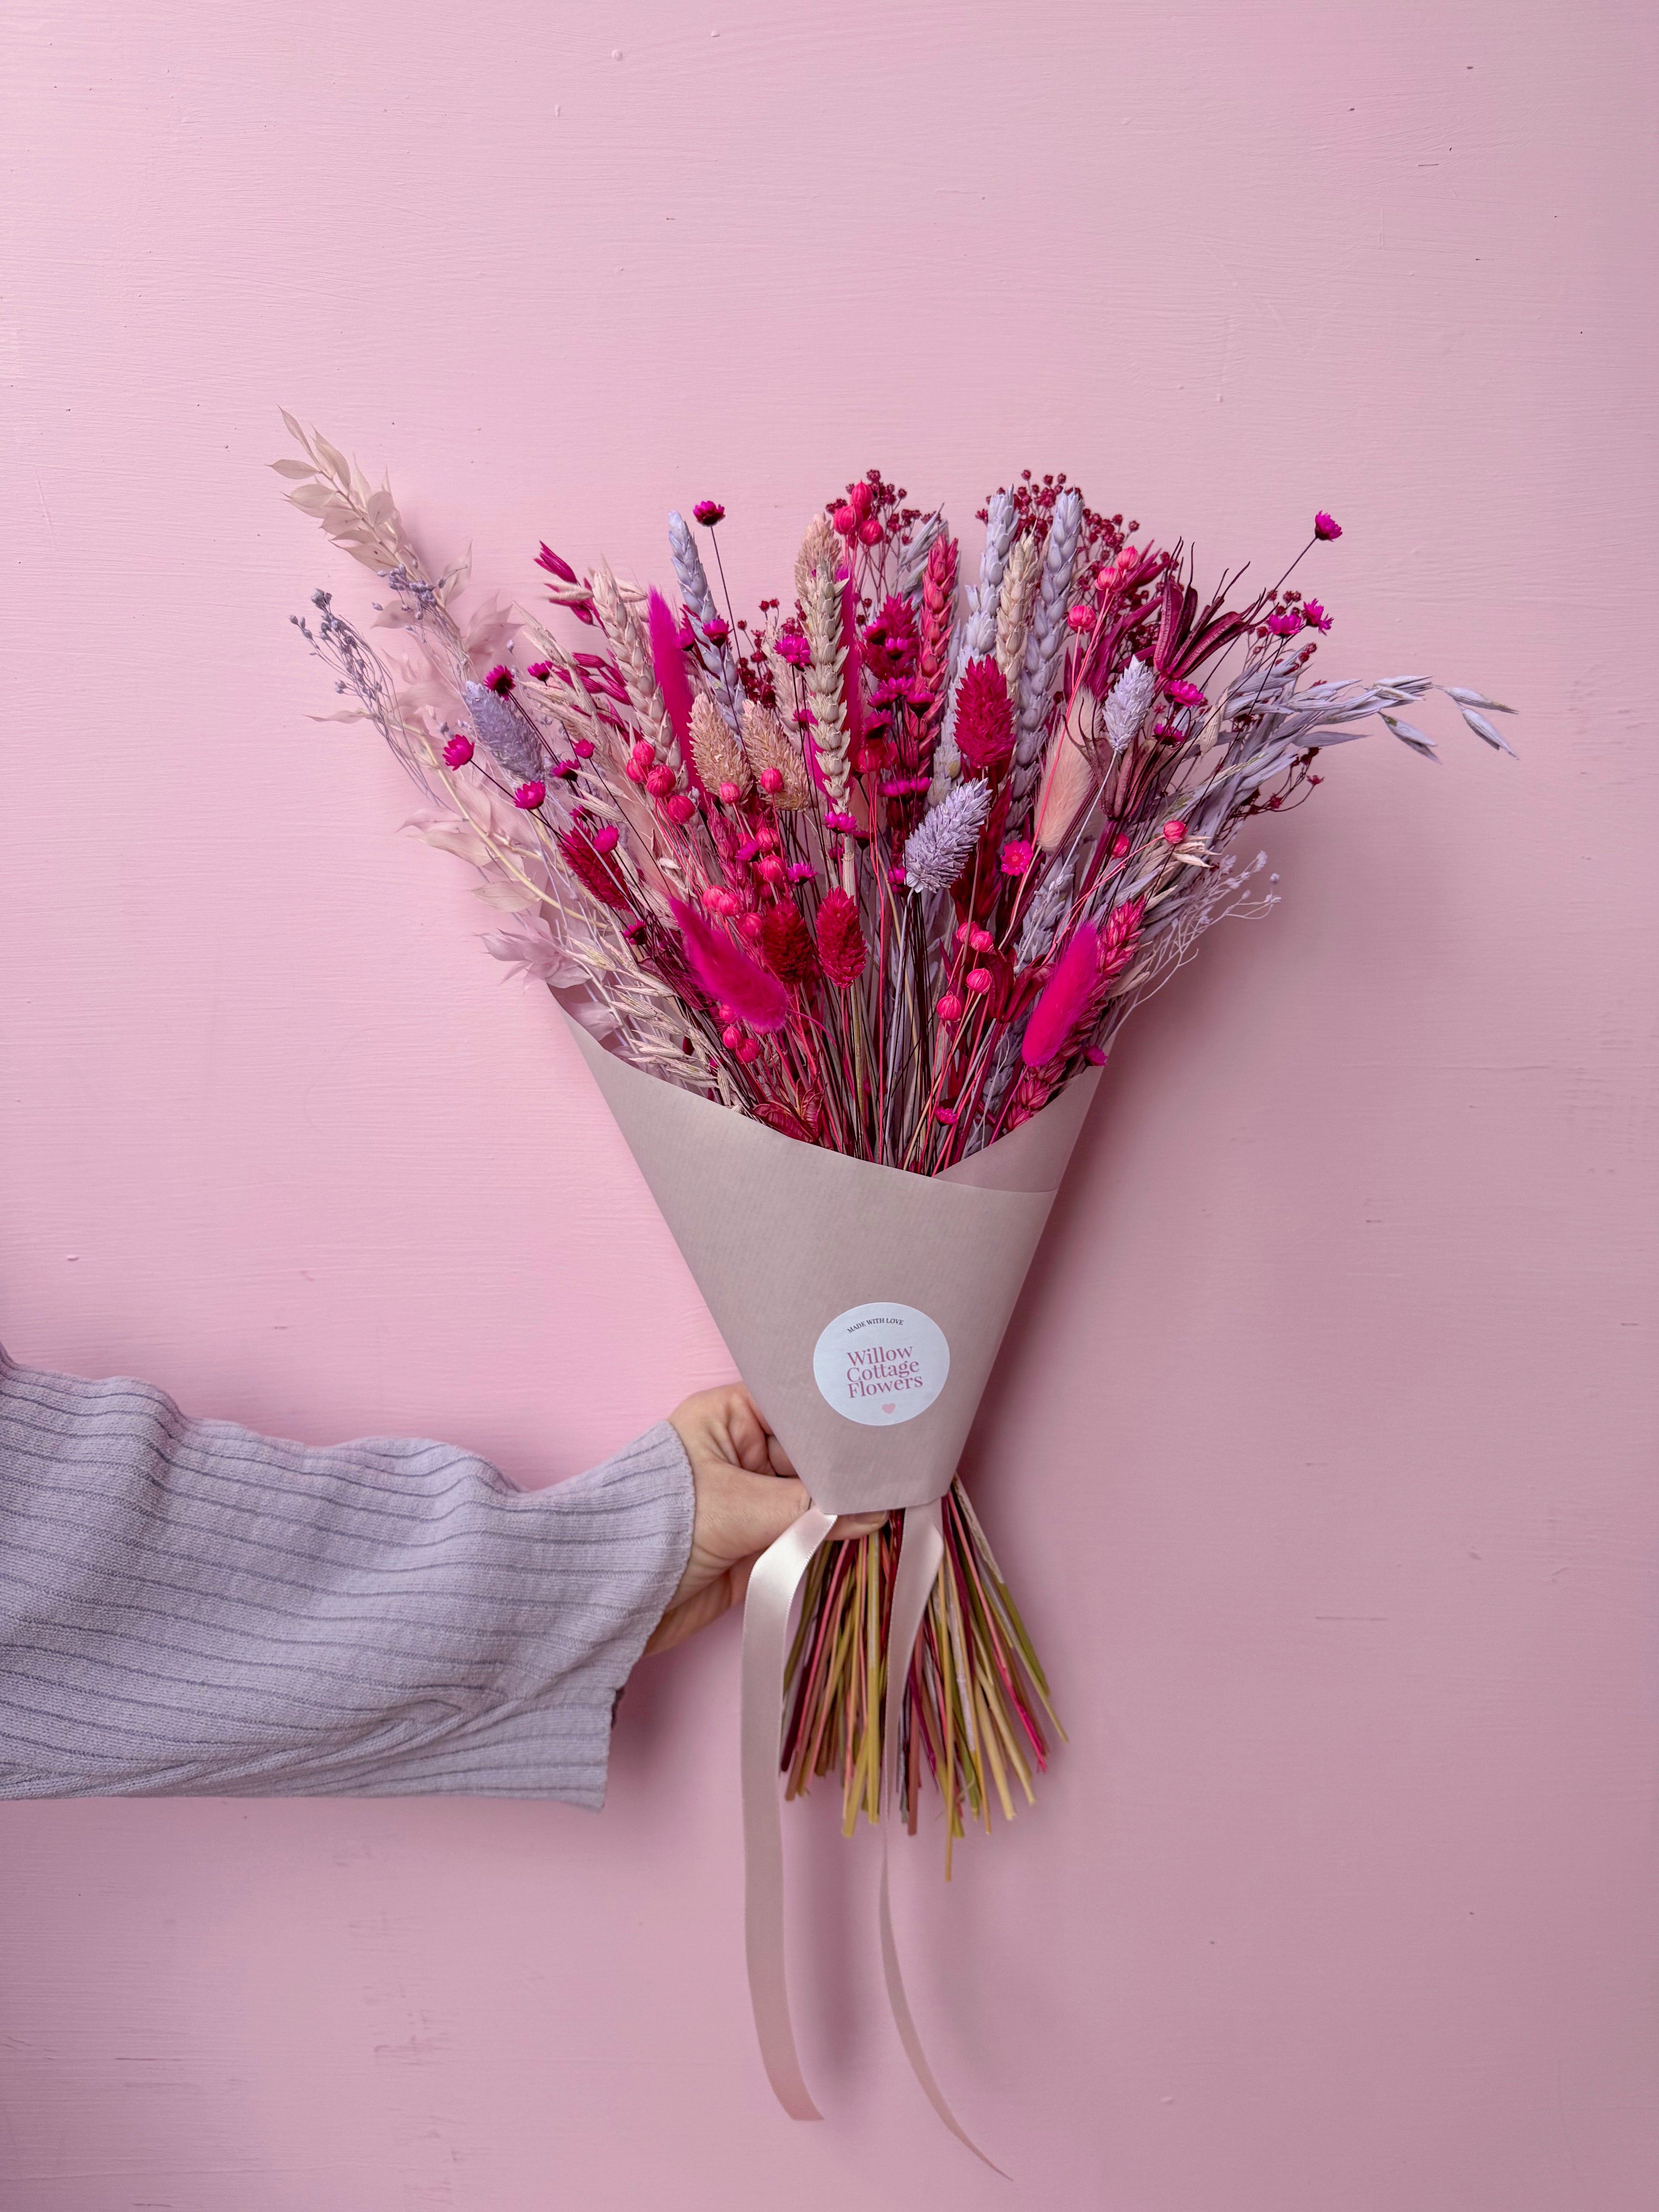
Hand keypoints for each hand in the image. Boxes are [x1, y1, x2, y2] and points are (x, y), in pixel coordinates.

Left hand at [645, 1384, 881, 1654]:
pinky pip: (802, 1536)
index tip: (885, 1427)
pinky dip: (830, 1539)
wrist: (609, 1599)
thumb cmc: (658, 1527)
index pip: (796, 1408)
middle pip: (810, 1456)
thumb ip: (809, 1510)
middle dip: (848, 1471)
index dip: (838, 1422)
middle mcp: (741, 1453)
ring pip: (811, 1499)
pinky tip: (869, 1536)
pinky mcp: (754, 1543)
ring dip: (845, 1509)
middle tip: (903, 1476)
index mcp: (728, 1418)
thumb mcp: (738, 1508)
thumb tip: (875, 1511)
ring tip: (897, 1507)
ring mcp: (749, 1500)